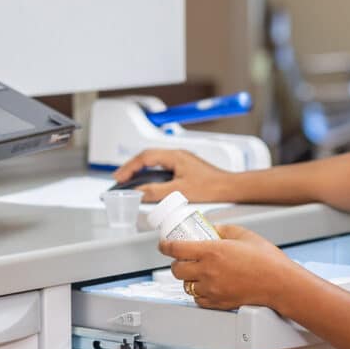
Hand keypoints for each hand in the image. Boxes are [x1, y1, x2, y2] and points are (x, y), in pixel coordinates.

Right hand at [113, 148, 232, 202]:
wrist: (230, 188)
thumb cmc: (211, 187)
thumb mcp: (179, 192)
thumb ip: (156, 192)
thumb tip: (138, 193)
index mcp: (175, 156)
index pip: (145, 157)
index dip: (129, 167)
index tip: (119, 178)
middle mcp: (178, 155)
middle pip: (148, 157)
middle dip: (132, 167)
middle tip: (120, 178)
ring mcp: (182, 161)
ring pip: (156, 162)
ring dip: (142, 170)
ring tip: (131, 181)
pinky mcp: (186, 169)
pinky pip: (163, 168)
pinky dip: (152, 175)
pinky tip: (150, 184)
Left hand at [158, 224, 310, 311]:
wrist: (279, 283)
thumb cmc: (267, 260)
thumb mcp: (244, 234)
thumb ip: (223, 229)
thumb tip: (211, 229)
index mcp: (212, 251)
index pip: (176, 249)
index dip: (165, 246)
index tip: (163, 245)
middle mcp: (208, 271)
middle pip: (176, 269)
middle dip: (176, 263)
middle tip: (182, 259)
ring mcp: (212, 289)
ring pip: (186, 286)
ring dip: (188, 278)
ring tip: (197, 273)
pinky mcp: (218, 303)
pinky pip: (198, 300)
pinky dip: (198, 293)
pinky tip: (206, 286)